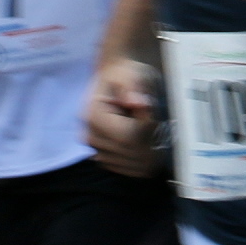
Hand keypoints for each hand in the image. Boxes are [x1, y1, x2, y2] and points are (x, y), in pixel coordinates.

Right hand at [86, 58, 165, 175]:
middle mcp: (90, 136)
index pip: (129, 136)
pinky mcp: (103, 157)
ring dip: (148, 153)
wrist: (114, 79)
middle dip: (151, 141)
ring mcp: (95, 149)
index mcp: (94, 116)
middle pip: (131, 154)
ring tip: (149, 132)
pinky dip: (142, 162)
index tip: (152, 113)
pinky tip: (147, 147)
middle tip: (155, 122)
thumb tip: (138, 103)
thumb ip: (134, 88)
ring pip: (131, 165)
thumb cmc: (124, 76)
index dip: (148, 128)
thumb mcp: (131, 75)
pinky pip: (127, 170)